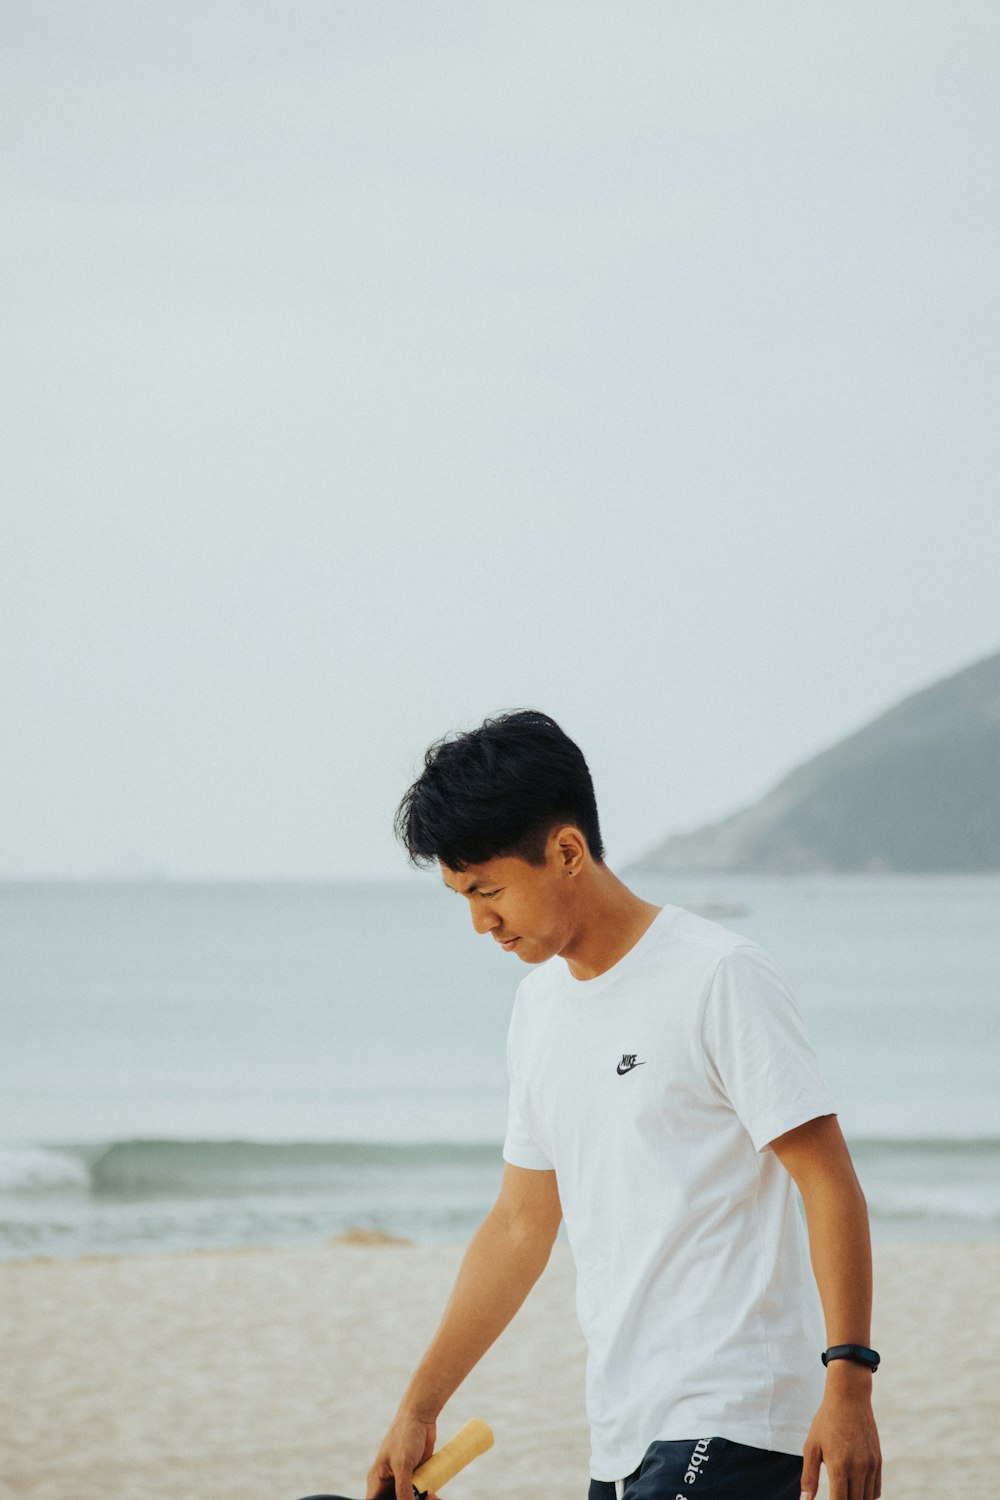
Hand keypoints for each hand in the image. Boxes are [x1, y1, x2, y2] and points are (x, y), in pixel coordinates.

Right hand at [366, 1411, 436, 1499]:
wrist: (421, 1418)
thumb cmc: (406, 1435)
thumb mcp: (403, 1465)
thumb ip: (403, 1489)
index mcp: (377, 1480)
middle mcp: (388, 1483)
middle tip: (420, 1498)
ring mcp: (402, 1481)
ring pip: (409, 1499)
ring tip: (430, 1496)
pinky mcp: (416, 1478)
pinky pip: (420, 1494)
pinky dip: (427, 1496)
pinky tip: (433, 1495)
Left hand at [800, 1369, 881, 1499]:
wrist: (849, 1398)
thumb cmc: (826, 1422)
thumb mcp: (811, 1446)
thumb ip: (809, 1476)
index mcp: (839, 1466)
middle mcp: (858, 1468)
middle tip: (835, 1496)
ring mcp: (871, 1465)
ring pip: (867, 1499)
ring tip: (843, 1494)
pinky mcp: (878, 1461)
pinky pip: (876, 1490)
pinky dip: (867, 1496)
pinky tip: (855, 1491)